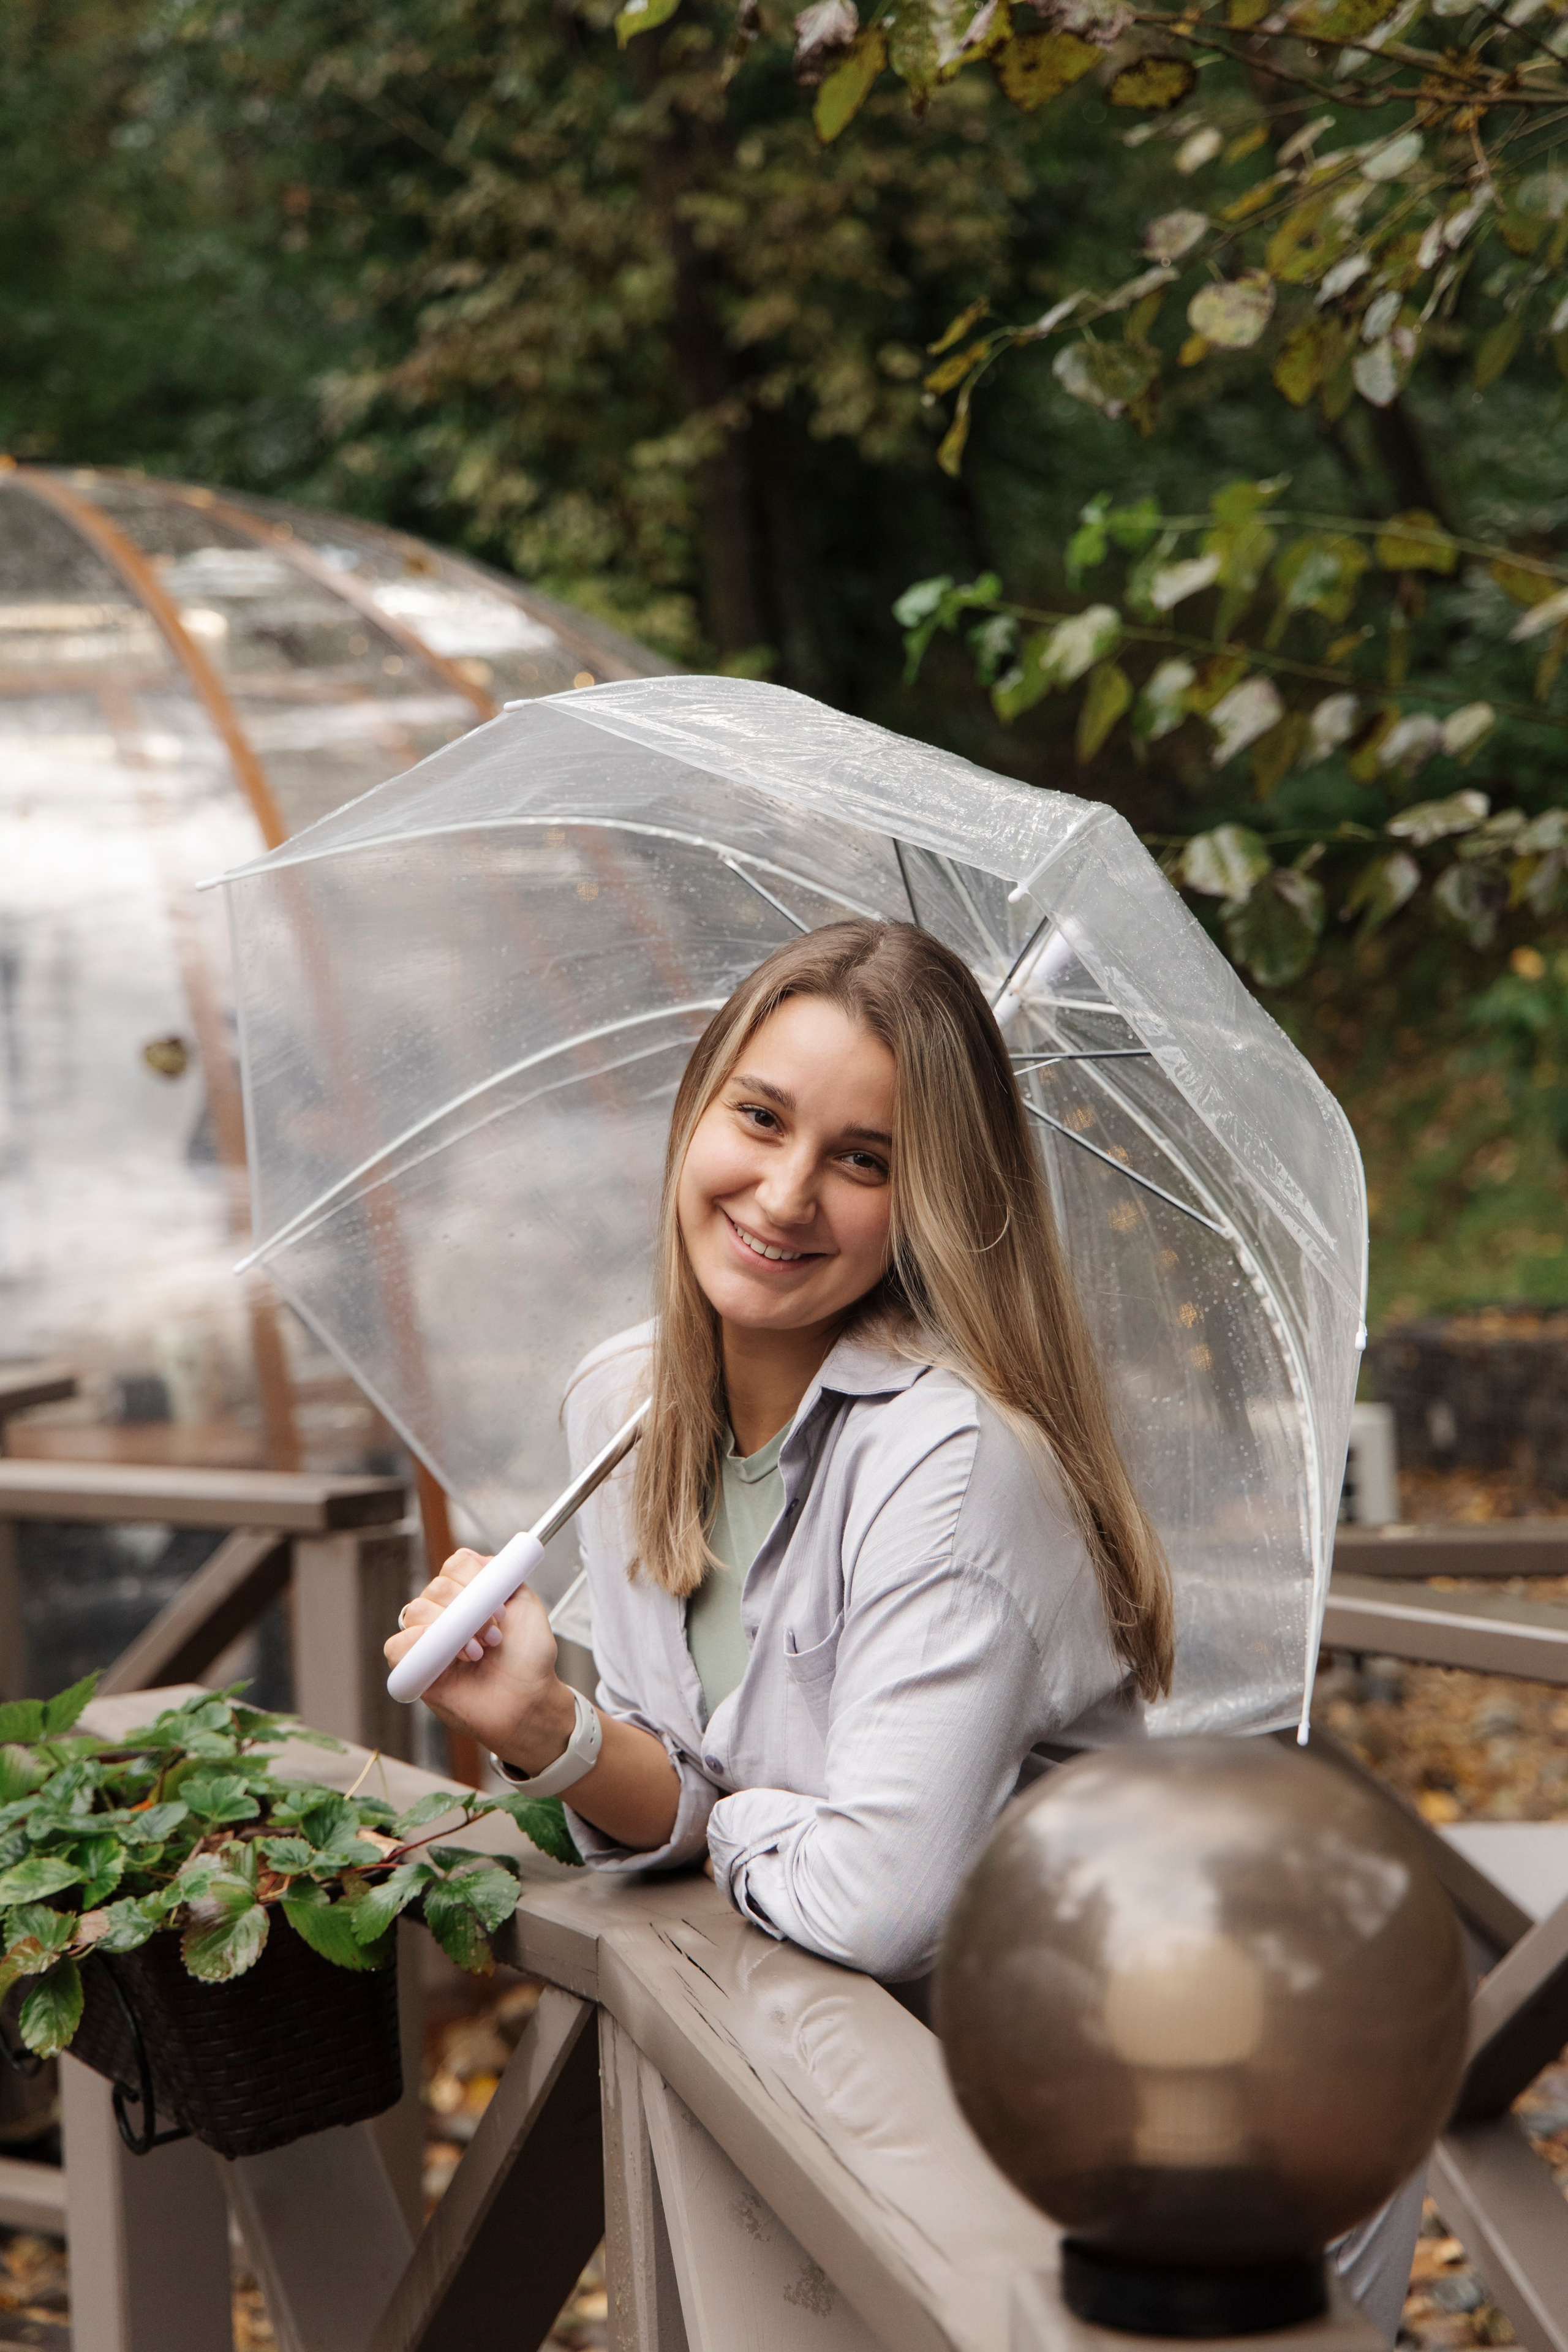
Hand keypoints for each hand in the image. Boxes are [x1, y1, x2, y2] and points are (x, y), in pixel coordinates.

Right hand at [384, 1549, 576, 1771]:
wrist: (529, 1701)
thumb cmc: (530, 1660)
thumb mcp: (526, 1605)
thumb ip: (502, 1576)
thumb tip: (476, 1560)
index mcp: (472, 1594)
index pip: (456, 1566)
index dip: (474, 1580)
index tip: (500, 1606)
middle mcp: (447, 1612)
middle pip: (436, 1587)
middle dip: (468, 1610)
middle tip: (493, 1637)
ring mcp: (429, 1638)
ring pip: (416, 1611)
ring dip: (449, 1630)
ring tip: (477, 1653)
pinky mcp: (415, 1667)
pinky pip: (396, 1646)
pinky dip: (417, 1645)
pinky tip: (447, 1657)